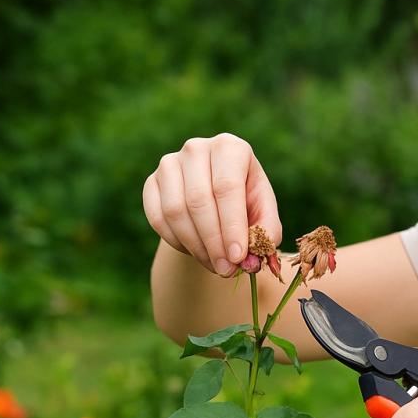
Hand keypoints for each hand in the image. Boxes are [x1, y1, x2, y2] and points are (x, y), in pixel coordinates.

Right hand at [141, 133, 281, 276]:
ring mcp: (169, 163)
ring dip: (196, 246)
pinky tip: (196, 252)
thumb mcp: (264, 213)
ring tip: (215, 265)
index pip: (227, 187)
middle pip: (199, 201)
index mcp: (230, 148)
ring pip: (176, 211)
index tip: (238, 257)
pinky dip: (177, 242)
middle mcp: (197, 149)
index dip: (232, 226)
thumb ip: (266, 232)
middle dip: (214, 242)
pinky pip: (158, 218)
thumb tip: (251, 260)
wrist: (216, 197)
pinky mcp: (151, 183)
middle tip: (226, 269)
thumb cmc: (246, 202)